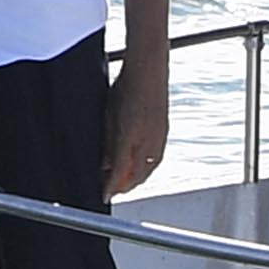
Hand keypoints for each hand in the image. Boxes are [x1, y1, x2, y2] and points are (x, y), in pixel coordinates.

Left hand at [103, 51, 169, 198]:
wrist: (148, 72)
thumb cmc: (126, 90)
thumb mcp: (109, 118)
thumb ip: (109, 144)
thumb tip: (104, 165)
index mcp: (131, 139)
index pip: (120, 173)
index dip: (112, 187)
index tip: (105, 195)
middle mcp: (148, 142)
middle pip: (137, 176)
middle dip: (124, 186)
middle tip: (112, 190)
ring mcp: (158, 138)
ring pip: (148, 169)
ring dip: (135, 178)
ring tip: (123, 182)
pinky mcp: (163, 133)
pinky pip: (155, 159)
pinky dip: (145, 167)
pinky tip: (137, 166)